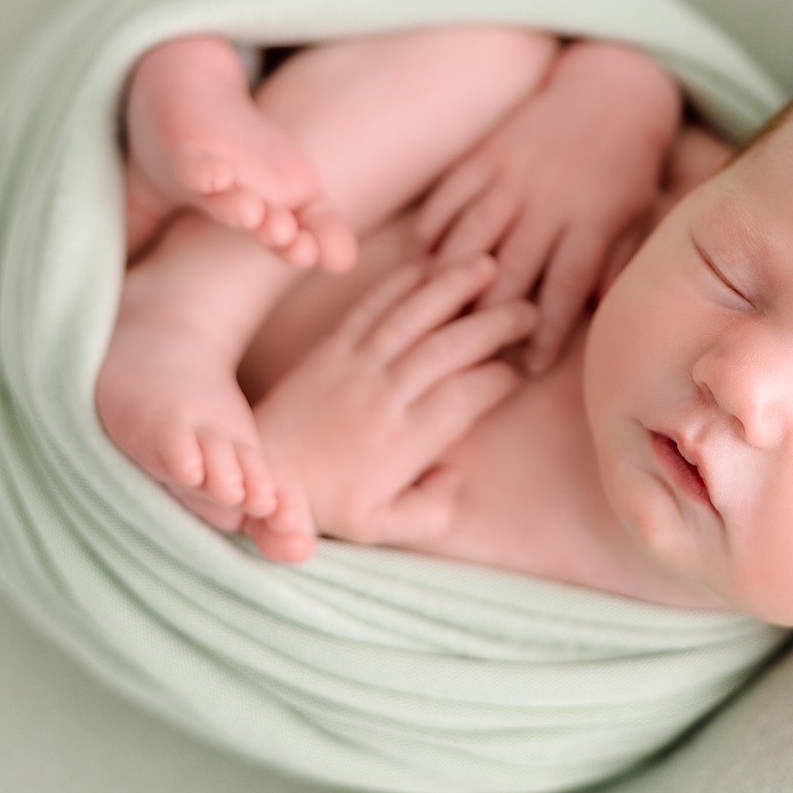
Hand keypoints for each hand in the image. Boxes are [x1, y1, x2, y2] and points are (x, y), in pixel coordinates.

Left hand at [246, 255, 535, 561]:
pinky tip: (430, 265)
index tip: (523, 368)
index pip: (468, 395)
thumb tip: (457, 475)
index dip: (503, 376)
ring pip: (413, 317)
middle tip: (529, 309)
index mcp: (403, 441)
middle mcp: (383, 397)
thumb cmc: (327, 505)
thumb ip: (430, 511)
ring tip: (489, 266)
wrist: (263, 477)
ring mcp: (355, 367)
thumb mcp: (381, 527)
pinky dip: (402, 283)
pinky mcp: (331, 349)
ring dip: (454, 287)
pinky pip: (371, 307)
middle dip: (496, 323)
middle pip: (449, 347)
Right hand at [415, 40, 681, 372]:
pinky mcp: (487, 154)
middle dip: (489, 314)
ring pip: (472, 234)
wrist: (610, 92)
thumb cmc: (627, 168)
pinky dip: (432, 228)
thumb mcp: (634, 218)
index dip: (546, 331)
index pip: (565, 287)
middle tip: (468, 349)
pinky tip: (419, 260)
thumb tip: (594, 316)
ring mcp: (513, 175)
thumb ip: (612, 266)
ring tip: (432, 311)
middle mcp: (548, 200)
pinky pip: (450, 195)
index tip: (528, 366)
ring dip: (450, 276)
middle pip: (511, 268)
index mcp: (590, 222)